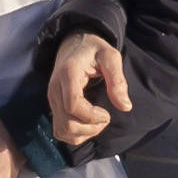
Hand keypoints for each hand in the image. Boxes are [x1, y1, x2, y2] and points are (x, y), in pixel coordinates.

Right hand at [42, 30, 126, 146]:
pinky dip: (75, 134)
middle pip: (67, 123)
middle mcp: (55, 88)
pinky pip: (60, 130)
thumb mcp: (110, 56)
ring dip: (83, 133)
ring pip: (61, 131)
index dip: (92, 116)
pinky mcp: (53, 106)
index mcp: (68, 74)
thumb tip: (125, 107)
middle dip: (90, 128)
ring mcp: (52, 99)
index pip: (73, 105)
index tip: (107, 114)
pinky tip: (89, 124)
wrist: (74, 43)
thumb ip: (117, 80)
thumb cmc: (94, 49)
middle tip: (105, 117)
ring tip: (97, 122)